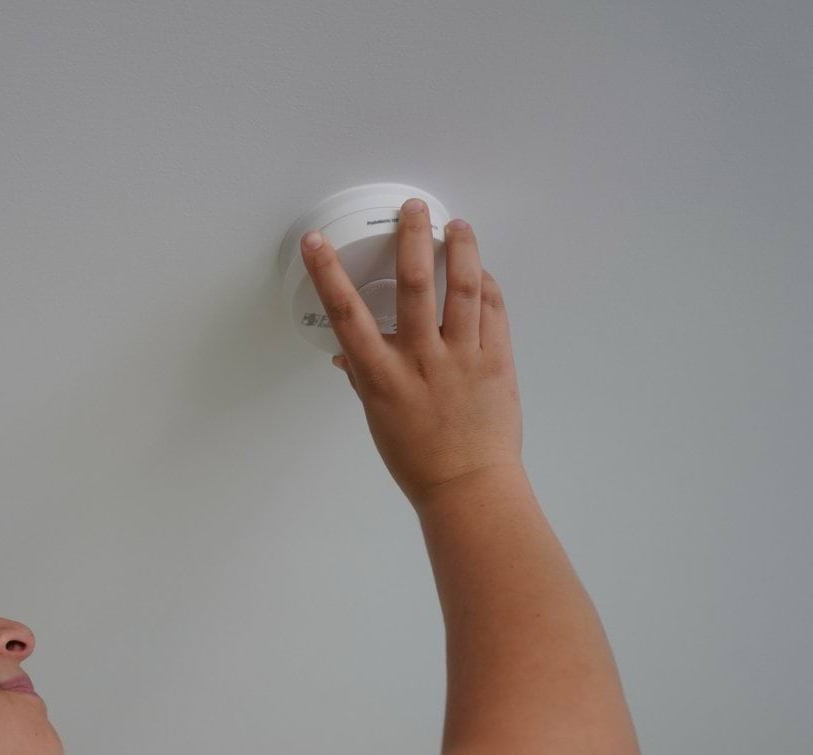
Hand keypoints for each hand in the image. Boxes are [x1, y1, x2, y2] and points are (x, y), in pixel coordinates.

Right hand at [301, 202, 524, 507]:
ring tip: (456, 225)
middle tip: (413, 209)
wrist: (468, 487)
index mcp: (381, 375)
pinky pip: (492, 311)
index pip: (346, 315)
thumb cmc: (417, 458)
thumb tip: (348, 357)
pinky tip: (479, 270)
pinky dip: (486, 284)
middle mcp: (421, 359)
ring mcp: (462, 358)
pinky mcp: (496, 361)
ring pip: (464, 288)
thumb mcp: (379, 417)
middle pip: (416, 285)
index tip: (316, 241)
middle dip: (412, 239)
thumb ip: (364, 379)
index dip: (328, 273)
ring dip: (461, 249)